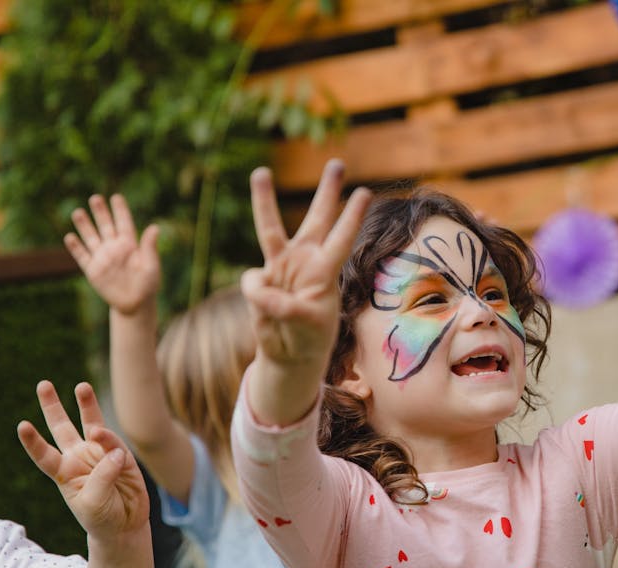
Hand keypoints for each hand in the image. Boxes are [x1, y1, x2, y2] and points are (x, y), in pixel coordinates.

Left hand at [18, 381, 149, 541]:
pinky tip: (115, 453)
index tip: (22, 425)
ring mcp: (99, 453)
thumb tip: (115, 451)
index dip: (33, 441)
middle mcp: (78, 458)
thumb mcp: (94, 503)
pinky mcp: (120, 454)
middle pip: (61, 427)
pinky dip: (112, 442)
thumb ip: (101, 476)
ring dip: (86, 404)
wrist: (125, 525)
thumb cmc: (101, 518)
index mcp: (64, 473)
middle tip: (43, 384)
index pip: (44, 455)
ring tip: (81, 386)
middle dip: (52, 406)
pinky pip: (114, 442)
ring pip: (90, 423)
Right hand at [64, 195, 160, 315]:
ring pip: (91, 238)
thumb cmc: (148, 284)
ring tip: (78, 212)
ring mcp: (102, 258)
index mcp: (130, 245)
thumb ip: (150, 247)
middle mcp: (114, 248)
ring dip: (84, 226)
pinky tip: (70, 236)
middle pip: (105, 226)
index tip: (116, 197)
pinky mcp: (93, 270)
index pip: (124, 223)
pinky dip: (76, 247)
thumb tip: (155, 227)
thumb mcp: (151, 265)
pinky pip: (82, 256)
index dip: (120, 210)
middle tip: (95, 198)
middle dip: (100, 212)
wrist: (135, 304)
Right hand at [240, 160, 371, 367]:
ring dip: (264, 199)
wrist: (289, 354)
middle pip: (317, 219)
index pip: (342, 239)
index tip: (365, 192)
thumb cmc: (309, 339)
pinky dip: (257, 297)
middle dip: (327, 192)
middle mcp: (305, 261)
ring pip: (271, 228)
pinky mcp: (260, 279)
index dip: (351, 217)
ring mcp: (281, 267)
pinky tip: (267, 312)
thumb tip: (258, 286)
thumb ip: (283, 306)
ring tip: (261, 171)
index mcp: (326, 271)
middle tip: (338, 162)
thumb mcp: (305, 325)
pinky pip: (252, 283)